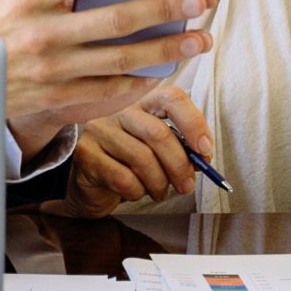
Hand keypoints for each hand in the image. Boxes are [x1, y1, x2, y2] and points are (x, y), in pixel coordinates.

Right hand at [0, 0, 210, 147]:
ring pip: (120, 59)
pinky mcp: (58, 98)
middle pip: (115, 21)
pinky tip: (165, 70)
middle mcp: (44, 37)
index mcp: (24, 0)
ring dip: (166, 49)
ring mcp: (54, 72)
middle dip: (163, 8)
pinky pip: (107, 91)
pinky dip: (139, 82)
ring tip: (200, 38)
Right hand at [64, 91, 214, 214]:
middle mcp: (118, 110)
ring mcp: (99, 130)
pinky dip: (138, 192)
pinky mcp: (86, 154)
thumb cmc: (127, 164)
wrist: (88, 185)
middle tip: (187, 185)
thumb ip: (180, 147)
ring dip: (160, 184)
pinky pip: (124, 178)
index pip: (172, 98)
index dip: (194, 123)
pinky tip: (136, 193)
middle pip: (158, 133)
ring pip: (143, 159)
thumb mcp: (157, 151)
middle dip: (180, 165)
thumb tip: (202, 157)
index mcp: (142, 102)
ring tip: (160, 192)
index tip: (204, 150)